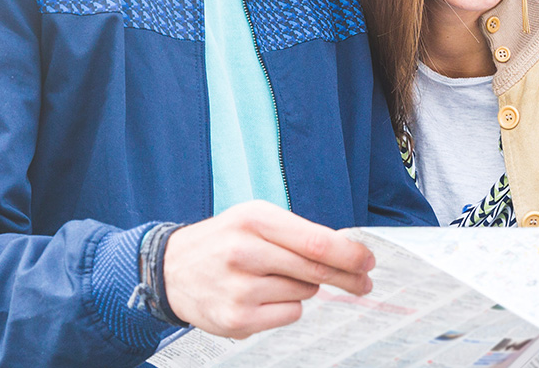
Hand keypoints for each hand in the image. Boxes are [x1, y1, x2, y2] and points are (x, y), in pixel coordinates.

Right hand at [162, 201, 375, 338]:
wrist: (171, 270)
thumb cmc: (222, 240)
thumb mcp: (253, 219)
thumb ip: (296, 232)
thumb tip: (345, 252)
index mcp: (253, 220)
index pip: (315, 241)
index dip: (349, 253)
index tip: (368, 260)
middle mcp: (245, 252)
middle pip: (315, 271)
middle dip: (348, 277)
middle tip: (364, 282)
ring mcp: (240, 289)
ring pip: (304, 294)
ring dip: (303, 288)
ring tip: (274, 278)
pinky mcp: (237, 319)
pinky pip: (289, 315)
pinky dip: (287, 308)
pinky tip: (264, 296)